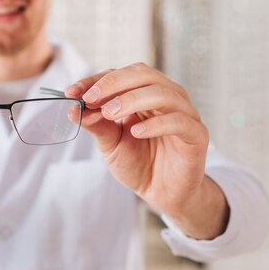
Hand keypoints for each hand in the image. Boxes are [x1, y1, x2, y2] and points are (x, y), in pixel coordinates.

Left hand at [66, 62, 211, 219]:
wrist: (163, 195)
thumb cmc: (139, 163)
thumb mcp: (110, 143)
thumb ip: (97, 124)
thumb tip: (73, 108)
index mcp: (144, 94)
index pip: (120, 75)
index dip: (95, 80)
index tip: (71, 92)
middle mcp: (166, 97)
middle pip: (142, 74)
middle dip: (112, 84)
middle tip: (90, 98)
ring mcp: (184, 113)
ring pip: (162, 93)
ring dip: (131, 99)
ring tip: (109, 113)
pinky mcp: (196, 134)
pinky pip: (179, 121)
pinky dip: (156, 124)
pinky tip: (136, 131)